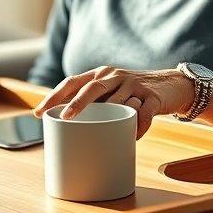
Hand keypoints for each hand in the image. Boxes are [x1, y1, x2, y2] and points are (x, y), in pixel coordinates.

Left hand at [33, 65, 192, 138]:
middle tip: (64, 118)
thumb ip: (94, 103)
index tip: (38, 112)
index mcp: (100, 75)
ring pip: (119, 103)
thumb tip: (64, 127)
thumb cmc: (133, 93)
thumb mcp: (112, 92)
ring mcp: (134, 85)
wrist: (173, 85)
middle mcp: (115, 76)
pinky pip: (143, 114)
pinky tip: (132, 136)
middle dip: (77, 103)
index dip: (54, 96)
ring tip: (103, 135)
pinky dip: (137, 127)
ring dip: (112, 120)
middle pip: (92, 88)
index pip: (72, 82)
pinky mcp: (153, 97)